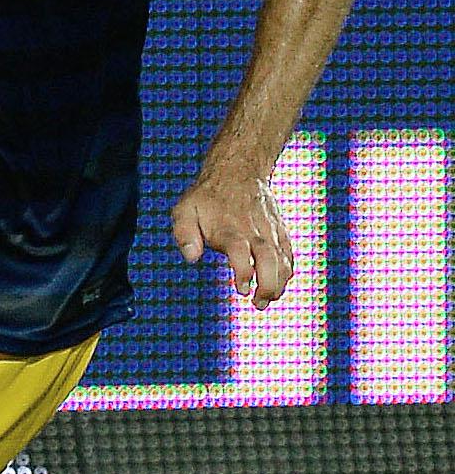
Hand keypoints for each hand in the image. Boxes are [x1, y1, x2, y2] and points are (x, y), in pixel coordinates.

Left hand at [171, 169, 293, 308]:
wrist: (237, 170)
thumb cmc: (205, 197)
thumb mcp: (185, 210)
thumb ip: (185, 235)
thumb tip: (191, 258)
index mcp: (229, 229)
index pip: (241, 252)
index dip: (244, 272)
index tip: (242, 289)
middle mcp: (252, 230)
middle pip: (268, 258)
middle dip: (269, 284)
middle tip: (260, 303)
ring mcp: (269, 229)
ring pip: (282, 257)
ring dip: (280, 282)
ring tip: (270, 299)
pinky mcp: (279, 229)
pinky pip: (289, 251)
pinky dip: (288, 268)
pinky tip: (281, 282)